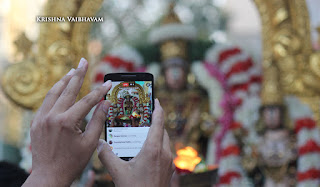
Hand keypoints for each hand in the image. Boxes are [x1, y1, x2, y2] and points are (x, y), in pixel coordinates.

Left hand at [23, 58, 111, 186]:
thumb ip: (98, 121)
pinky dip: (55, 93)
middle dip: (78, 74)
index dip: (100, 91)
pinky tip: (60, 88)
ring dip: (64, 80)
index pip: (87, 101)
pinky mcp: (36, 122)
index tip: (108, 83)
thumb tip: (105, 104)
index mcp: (67, 122)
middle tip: (84, 61)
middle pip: (68, 89)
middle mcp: (52, 117)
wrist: (48, 176)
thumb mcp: (90, 143)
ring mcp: (41, 118)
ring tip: (73, 70)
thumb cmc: (72, 162)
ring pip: (54, 92)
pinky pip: (46, 102)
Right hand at [97, 99, 174, 186]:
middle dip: (154, 122)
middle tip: (144, 118)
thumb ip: (106, 156)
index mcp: (153, 149)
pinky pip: (164, 152)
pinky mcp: (169, 170)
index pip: (158, 121)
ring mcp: (168, 162)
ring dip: (156, 135)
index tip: (155, 100)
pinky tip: (145, 153)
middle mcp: (164, 153)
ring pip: (164, 141)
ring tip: (143, 134)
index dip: (158, 108)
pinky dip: (157, 147)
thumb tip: (99, 144)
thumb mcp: (117, 172)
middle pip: (162, 130)